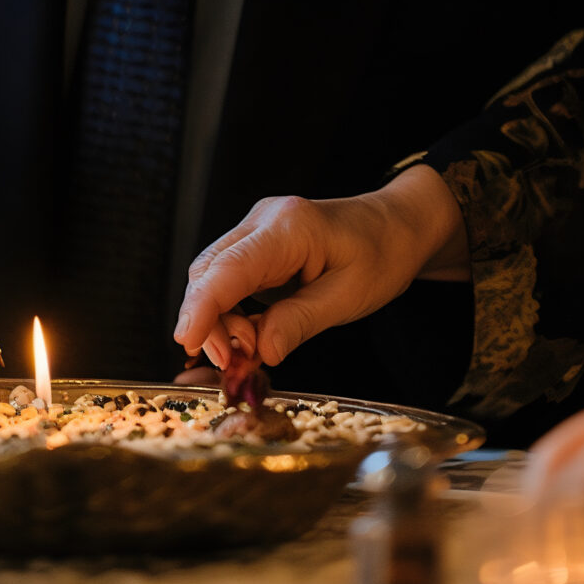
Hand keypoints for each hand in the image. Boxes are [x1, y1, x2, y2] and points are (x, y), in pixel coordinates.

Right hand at [174, 165, 468, 370]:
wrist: (397, 225)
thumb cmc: (382, 254)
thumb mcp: (349, 297)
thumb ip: (300, 322)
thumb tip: (260, 353)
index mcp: (289, 228)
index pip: (228, 268)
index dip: (201, 307)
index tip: (186, 341)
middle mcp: (263, 220)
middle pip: (209, 272)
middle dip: (208, 322)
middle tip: (232, 362)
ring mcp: (256, 229)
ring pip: (211, 276)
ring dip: (217, 319)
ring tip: (246, 350)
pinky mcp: (256, 243)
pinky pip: (226, 277)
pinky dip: (227, 310)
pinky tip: (246, 335)